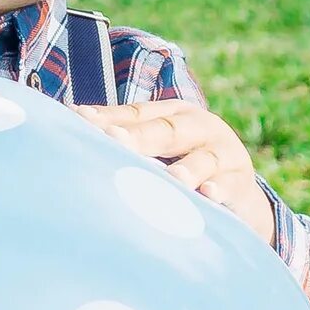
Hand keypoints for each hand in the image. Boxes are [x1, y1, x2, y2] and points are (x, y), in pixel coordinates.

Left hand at [82, 99, 277, 245]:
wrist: (239, 193)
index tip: (79, 121)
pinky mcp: (241, 183)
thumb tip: (69, 131)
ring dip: (185, 169)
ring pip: (203, 159)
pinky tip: (209, 196)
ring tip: (171, 179)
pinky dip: (219, 192)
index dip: (108, 118)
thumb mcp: (159, 151)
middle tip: (114, 141)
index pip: (135, 114)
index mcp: (172, 113)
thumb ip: (124, 143)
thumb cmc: (183, 165)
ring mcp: (223, 154)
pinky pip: (230, 187)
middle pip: (167, 130)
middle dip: (140, 137)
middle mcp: (199, 127)